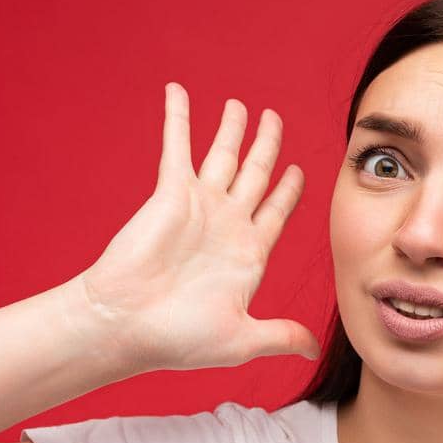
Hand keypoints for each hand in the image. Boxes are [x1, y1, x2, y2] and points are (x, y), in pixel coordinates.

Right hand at [77, 82, 321, 372]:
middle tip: (275, 119)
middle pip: (255, 174)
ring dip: (231, 128)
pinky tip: (177, 91)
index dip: (288, 190)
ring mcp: (199, 206)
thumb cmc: (179, 338)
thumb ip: (280, 335)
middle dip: (267, 146)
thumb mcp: (242, 339)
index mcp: (247, 255)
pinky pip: (177, 145)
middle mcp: (226, 224)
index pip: (275, 212)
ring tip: (241, 104)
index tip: (298, 170)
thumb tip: (314, 351)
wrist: (127, 325)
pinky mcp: (170, 193)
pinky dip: (178, 117)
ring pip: (222, 155)